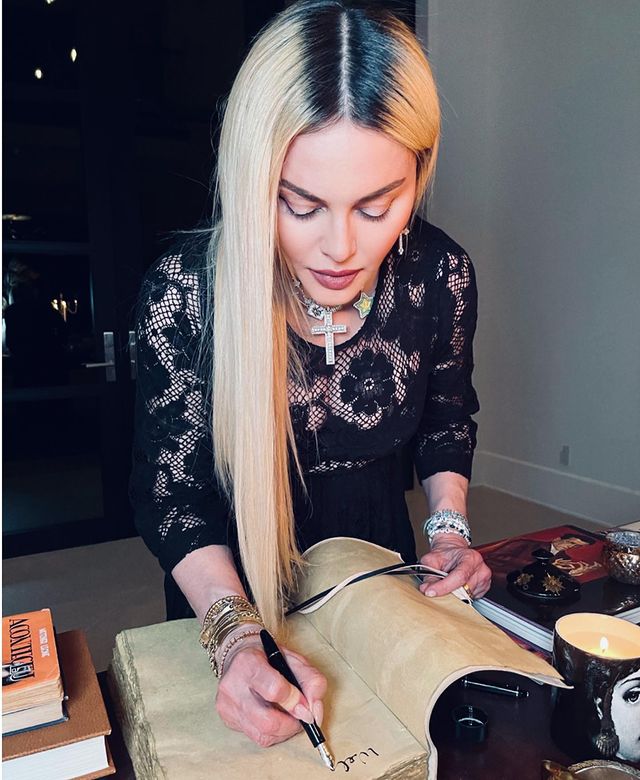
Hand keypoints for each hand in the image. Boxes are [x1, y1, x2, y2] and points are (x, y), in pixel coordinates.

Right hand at [215, 633, 326, 747]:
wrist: (238, 655)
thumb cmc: (268, 656)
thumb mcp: (293, 658)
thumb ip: (311, 680)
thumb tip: (314, 712)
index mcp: (248, 663)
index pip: (274, 690)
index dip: (295, 701)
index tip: (306, 704)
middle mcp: (232, 685)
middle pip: (267, 721)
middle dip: (292, 724)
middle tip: (301, 716)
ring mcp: (228, 705)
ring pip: (263, 735)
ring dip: (284, 730)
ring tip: (289, 715)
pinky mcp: (227, 719)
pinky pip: (256, 737)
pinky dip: (272, 732)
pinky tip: (274, 716)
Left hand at [418, 534, 490, 599]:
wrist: (453, 551)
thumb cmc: (445, 555)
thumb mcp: (432, 560)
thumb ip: (429, 574)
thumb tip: (426, 589)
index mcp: (470, 557)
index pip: (459, 577)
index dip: (444, 587)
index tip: (431, 592)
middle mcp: (480, 568)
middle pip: (463, 589)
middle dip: (447, 592)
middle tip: (437, 587)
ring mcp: (484, 579)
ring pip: (466, 596)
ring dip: (455, 594)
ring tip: (449, 583)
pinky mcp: (484, 588)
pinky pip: (471, 598)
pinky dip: (462, 595)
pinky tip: (458, 585)